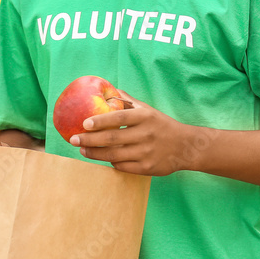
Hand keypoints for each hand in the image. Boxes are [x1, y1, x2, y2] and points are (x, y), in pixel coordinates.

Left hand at [71, 89, 196, 175]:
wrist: (185, 146)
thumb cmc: (162, 125)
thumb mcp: (148, 110)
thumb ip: (128, 101)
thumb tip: (108, 90)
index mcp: (145, 117)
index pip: (119, 117)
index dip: (100, 121)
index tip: (84, 123)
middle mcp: (146, 134)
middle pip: (112, 138)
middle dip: (90, 140)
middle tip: (74, 139)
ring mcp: (146, 152)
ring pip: (114, 155)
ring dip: (95, 153)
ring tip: (82, 150)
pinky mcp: (147, 168)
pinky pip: (122, 166)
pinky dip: (110, 162)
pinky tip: (103, 158)